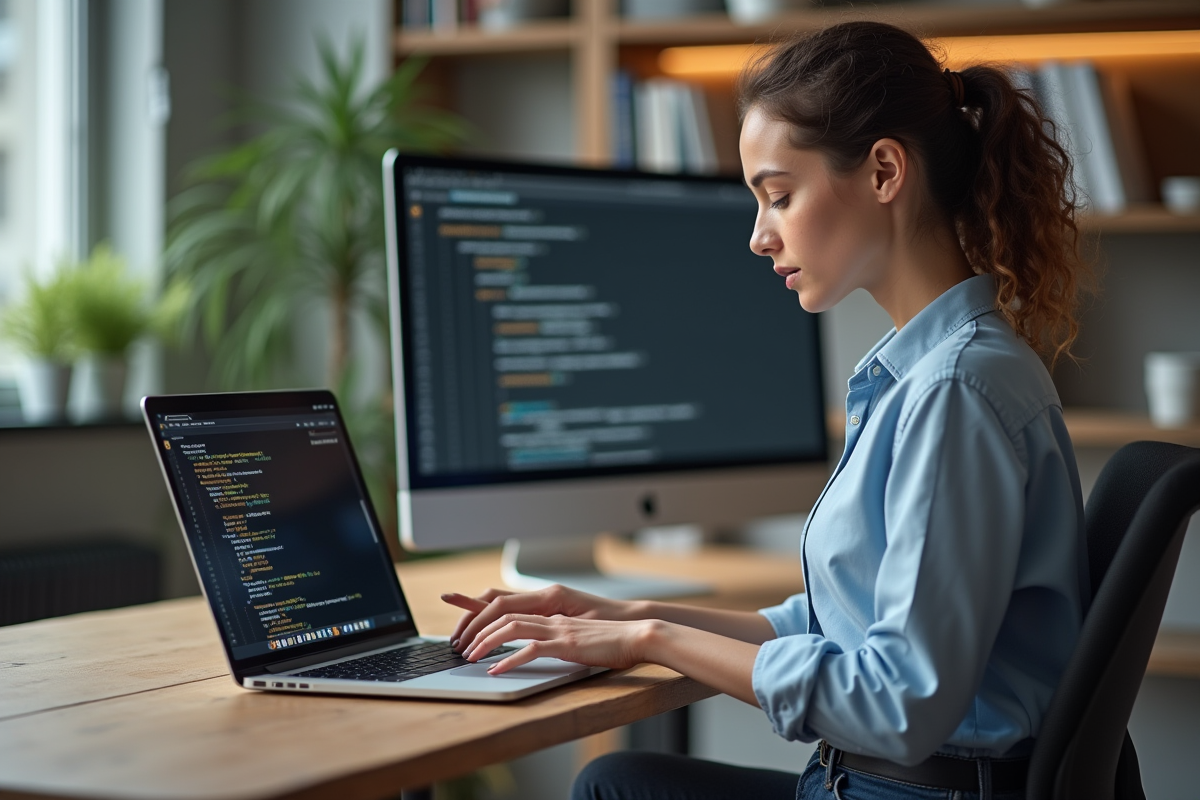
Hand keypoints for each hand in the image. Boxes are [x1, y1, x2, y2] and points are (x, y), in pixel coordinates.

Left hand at [462, 614, 658, 674]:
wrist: (638, 635)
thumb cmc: (611, 640)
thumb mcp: (576, 636)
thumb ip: (556, 637)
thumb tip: (536, 646)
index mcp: (550, 612)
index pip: (506, 602)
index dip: (478, 603)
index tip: (455, 606)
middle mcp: (550, 616)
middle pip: (501, 612)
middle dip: (474, 626)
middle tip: (457, 644)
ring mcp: (557, 628)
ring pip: (511, 627)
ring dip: (486, 641)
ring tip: (470, 657)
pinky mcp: (566, 644)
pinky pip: (531, 649)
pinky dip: (509, 659)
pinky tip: (496, 670)